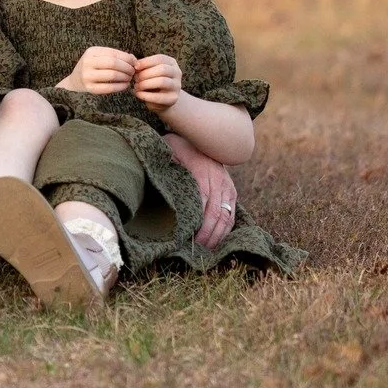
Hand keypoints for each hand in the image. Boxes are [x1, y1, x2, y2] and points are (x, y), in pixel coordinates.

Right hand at [60, 46, 136, 94]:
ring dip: (125, 77)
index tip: (135, 63)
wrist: (75, 81)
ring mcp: (87, 76)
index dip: (127, 58)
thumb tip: (135, 60)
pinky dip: (120, 86)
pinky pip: (109, 88)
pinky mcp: (89, 88)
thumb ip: (117, 56)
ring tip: (129, 78)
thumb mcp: (100, 57)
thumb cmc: (93, 67)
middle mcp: (87, 62)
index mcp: (91, 52)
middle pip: (113, 63)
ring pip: (112, 75)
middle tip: (133, 72)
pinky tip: (125, 85)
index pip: (114, 53)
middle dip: (127, 68)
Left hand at [132, 53, 183, 111]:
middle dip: (146, 74)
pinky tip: (138, 94)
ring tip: (137, 86)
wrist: (161, 100)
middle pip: (162, 69)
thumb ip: (142, 65)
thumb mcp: (148, 71)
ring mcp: (176, 87)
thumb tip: (131, 58)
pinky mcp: (173, 99)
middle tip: (136, 79)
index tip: (135, 67)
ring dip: (145, 84)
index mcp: (171, 63)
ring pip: (162, 81)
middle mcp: (177, 73)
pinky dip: (145, 95)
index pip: (160, 58)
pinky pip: (159, 97)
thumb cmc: (152, 81)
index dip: (146, 62)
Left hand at [165, 133, 237, 248]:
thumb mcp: (169, 151)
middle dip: (206, 235)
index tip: (185, 237)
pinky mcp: (232, 192)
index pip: (201, 203)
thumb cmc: (181, 146)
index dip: (196, 223)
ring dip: (217, 237)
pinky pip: (232, 215)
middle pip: (215, 214)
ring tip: (205, 251)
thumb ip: (164, 167)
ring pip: (226, 218)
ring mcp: (228, 188)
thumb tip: (155, 184)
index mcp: (202, 173)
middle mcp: (218, 182)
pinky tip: (215, 242)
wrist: (205, 136)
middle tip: (194, 250)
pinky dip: (225, 231)